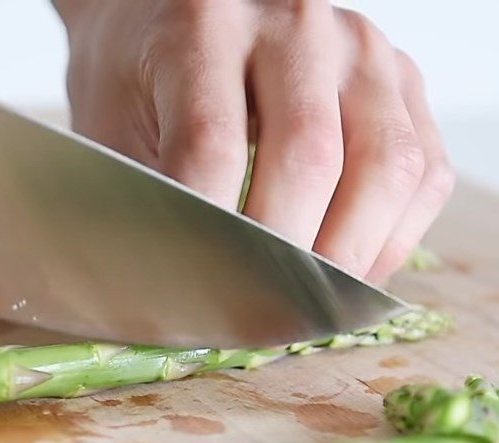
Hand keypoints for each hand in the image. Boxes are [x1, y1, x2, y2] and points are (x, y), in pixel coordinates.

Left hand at [54, 0, 454, 282]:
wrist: (173, 16)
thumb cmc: (139, 79)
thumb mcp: (110, 128)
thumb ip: (138, 202)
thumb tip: (166, 297)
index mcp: (204, 28)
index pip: (213, 150)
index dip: (209, 242)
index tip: (199, 301)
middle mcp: (296, 23)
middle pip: (309, 160)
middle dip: (283, 263)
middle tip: (259, 321)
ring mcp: (360, 49)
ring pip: (385, 167)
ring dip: (349, 257)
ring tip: (310, 306)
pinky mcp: (401, 79)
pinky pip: (423, 171)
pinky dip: (393, 237)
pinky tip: (351, 270)